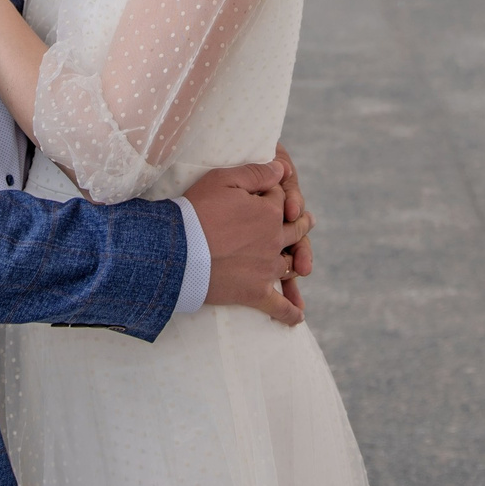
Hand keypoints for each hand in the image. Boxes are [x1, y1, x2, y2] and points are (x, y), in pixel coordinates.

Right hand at [185, 159, 311, 326]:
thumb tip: (283, 170)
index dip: (275, 194)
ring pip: (291, 264)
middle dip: (301, 223)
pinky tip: (298, 316)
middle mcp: (275, 240)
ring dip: (298, 260)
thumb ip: (256, 172)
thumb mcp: (223, 180)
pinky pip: (278, 305)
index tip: (269, 192)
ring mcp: (267, 268)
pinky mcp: (255, 293)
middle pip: (295, 230)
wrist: (177, 250)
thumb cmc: (196, 211)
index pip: (280, 199)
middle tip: (307, 221)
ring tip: (302, 261)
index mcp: (270, 212)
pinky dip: (290, 312)